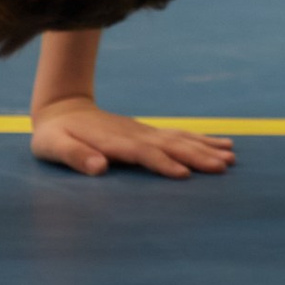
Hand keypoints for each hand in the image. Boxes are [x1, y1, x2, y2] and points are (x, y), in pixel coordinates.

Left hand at [29, 99, 233, 181]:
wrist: (63, 109)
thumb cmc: (54, 135)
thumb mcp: (53, 146)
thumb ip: (74, 156)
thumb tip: (99, 167)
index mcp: (113, 141)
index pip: (142, 153)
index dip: (162, 164)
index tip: (183, 175)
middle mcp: (134, 135)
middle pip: (170, 145)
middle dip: (197, 156)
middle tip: (222, 167)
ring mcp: (144, 132)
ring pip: (180, 138)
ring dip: (205, 147)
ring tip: (230, 157)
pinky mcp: (149, 133)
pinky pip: (180, 135)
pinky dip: (202, 139)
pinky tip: (222, 144)